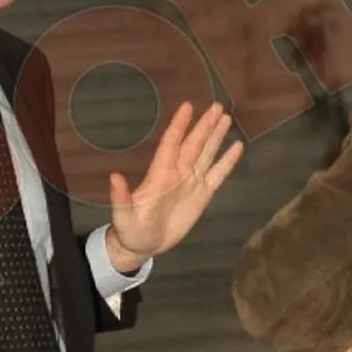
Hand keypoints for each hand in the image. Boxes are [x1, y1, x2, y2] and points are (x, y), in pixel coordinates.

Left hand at [106, 102, 243, 272]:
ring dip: (216, 137)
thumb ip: (120, 197)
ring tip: (226, 117)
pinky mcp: (202, 195)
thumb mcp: (123, 216)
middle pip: (193, 145)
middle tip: (217, 106)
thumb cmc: (131, 230)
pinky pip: (218, 174)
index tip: (187, 106)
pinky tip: (237, 147)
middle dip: (204, 126)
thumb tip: (114, 176)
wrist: (143, 245)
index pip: (171, 144)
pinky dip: (227, 161)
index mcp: (159, 175)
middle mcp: (177, 173)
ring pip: (207, 154)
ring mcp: (191, 183)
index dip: (179, 126)